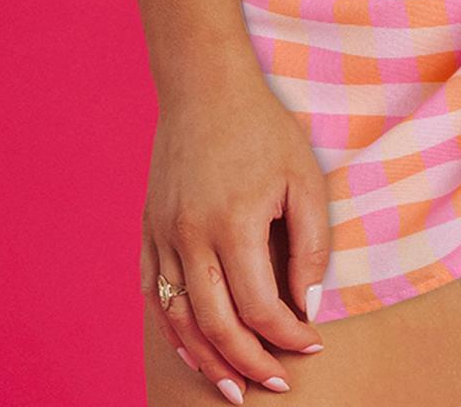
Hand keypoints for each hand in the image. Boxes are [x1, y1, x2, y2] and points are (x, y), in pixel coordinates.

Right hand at [141, 75, 330, 398]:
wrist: (203, 84)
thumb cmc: (262, 127)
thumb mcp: (303, 177)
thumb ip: (310, 245)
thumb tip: (308, 305)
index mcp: (233, 225)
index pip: (259, 307)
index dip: (287, 335)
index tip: (312, 345)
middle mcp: (190, 238)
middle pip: (216, 327)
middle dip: (248, 365)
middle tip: (275, 385)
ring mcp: (163, 235)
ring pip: (179, 320)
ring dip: (206, 361)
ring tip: (233, 388)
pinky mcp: (148, 228)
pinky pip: (153, 293)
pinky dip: (172, 329)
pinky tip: (192, 349)